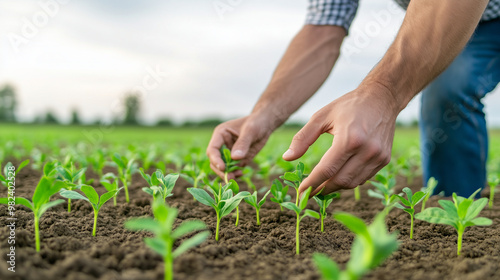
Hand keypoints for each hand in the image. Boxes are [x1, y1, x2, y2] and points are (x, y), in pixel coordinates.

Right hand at [207, 114, 274, 180]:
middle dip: (221, 170)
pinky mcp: (238, 159)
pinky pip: (233, 169)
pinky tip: (241, 173)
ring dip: (228, 173)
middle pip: (215, 161)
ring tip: (237, 176)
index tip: (223, 168)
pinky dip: (235, 173)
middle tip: (229, 177)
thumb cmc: (257, 122)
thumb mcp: (250, 131)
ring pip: (223, 167)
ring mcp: (230, 153)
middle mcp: (222, 144)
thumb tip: (235, 158)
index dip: (215, 159)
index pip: (213, 149)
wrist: (265, 124)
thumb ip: (243, 143)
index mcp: (221, 134)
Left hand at [282, 83, 399, 196]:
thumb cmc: (348, 105)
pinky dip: (349, 180)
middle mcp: (367, 150)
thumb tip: (287, 157)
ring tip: (322, 185)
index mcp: (349, 139)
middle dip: (323, 189)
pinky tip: (339, 176)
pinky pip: (363, 178)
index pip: (326, 170)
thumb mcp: (321, 116)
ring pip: (352, 183)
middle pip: (340, 180)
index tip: (301, 192)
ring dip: (335, 187)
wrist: (382, 98)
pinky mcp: (385, 159)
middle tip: (310, 191)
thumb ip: (303, 138)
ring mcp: (378, 156)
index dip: (312, 183)